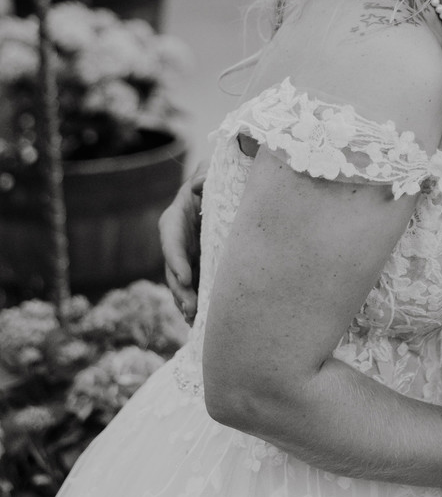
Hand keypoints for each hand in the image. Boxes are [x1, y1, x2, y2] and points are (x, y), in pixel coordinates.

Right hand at [159, 168, 204, 322]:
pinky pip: (192, 289)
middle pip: (173, 270)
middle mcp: (175, 244)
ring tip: (195, 319)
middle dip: (181, 291)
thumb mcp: (208, 175)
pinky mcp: (195, 270)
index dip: (176, 260)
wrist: (215, 196)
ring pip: (180, 285)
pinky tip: (201, 322)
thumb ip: (204, 176)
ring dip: (186, 302)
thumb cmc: (211, 183)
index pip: (170, 241)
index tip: (186, 277)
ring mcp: (184, 259)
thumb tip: (198, 183)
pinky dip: (194, 304)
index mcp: (173, 221)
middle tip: (192, 308)